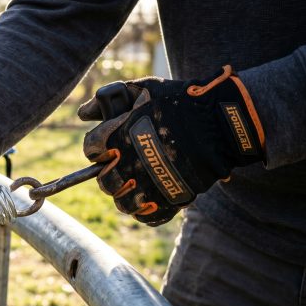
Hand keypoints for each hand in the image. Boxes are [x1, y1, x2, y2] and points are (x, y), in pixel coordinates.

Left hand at [78, 65, 264, 225]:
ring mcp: (148, 184)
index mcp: (117, 136)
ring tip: (137, 183)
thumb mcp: (145, 89)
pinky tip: (151, 197)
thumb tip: (82, 113)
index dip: (97, 148)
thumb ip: (109, 99)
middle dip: (110, 174)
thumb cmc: (183, 101)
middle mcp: (128, 163)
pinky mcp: (170, 200)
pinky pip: (147, 216)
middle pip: (104, 181)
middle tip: (122, 166)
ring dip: (126, 194)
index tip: (107, 147)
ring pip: (122, 202)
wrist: (223, 122)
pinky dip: (146, 211)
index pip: (90, 150)